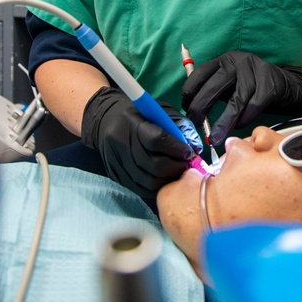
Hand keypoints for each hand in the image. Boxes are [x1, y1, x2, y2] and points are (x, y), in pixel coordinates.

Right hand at [81, 87, 195, 196]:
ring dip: (168, 180)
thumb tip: (196, 147)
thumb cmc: (139, 116)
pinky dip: (156, 187)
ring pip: (148, 181)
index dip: (177, 148)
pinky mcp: (116, 176)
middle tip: (187, 165)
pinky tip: (164, 179)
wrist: (105, 122)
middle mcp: (122, 144)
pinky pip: (140, 189)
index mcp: (132, 123)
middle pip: (154, 165)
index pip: (157, 140)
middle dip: (176, 167)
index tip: (188, 151)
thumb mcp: (159, 111)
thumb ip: (180, 126)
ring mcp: (117, 163)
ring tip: (177, 172)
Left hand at [181, 51, 301, 144]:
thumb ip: (215, 92)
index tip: (186, 111)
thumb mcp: (231, 84)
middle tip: (196, 127)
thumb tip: (194, 113)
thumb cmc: (253, 88)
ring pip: (234, 101)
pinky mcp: (270, 85)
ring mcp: (255, 72)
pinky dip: (244, 120)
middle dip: (201, 109)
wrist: (288, 86)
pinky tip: (240, 126)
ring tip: (216, 138)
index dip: (189, 94)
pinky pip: (252, 107)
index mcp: (224, 60)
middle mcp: (237, 61)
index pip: (199, 74)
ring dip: (223, 123)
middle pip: (213, 87)